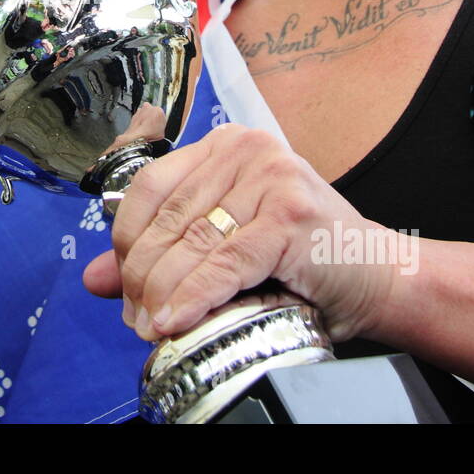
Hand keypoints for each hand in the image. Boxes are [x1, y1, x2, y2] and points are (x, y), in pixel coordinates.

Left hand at [82, 123, 403, 343]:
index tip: (121, 285)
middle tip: (134, 317)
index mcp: (226, 146)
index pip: (149, 187)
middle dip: (141, 277)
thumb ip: (162, 252)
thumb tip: (93, 277)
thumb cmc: (304, 258)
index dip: (124, 241)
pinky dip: (194, 298)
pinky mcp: (290, 217)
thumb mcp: (225, 244)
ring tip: (151, 326)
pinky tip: (176, 321)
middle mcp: (247, 150)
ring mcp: (272, 179)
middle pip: (166, 219)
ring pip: (191, 244)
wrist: (380, 274)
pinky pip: (224, 265)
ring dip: (163, 294)